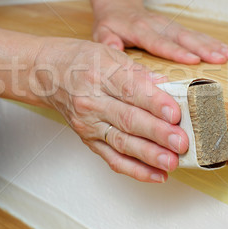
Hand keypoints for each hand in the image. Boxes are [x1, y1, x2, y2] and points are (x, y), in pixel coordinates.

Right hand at [34, 38, 187, 182]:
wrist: (47, 75)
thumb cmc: (81, 61)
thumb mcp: (110, 54)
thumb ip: (140, 71)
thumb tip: (167, 85)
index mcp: (101, 74)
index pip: (130, 90)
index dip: (155, 103)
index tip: (175, 113)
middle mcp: (92, 101)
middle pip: (128, 119)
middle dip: (157, 133)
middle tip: (180, 142)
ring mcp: (89, 124)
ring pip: (122, 142)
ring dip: (149, 155)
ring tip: (171, 162)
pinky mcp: (88, 140)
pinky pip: (112, 159)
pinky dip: (135, 170)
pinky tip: (157, 175)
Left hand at [92, 5, 227, 64]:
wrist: (119, 6)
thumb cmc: (110, 24)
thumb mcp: (101, 32)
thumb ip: (107, 41)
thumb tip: (113, 49)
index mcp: (140, 29)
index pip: (160, 42)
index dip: (177, 51)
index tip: (193, 60)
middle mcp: (158, 25)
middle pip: (183, 37)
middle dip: (203, 48)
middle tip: (220, 58)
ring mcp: (170, 24)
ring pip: (193, 35)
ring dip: (212, 45)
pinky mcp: (177, 27)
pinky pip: (196, 34)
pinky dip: (212, 41)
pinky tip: (226, 49)